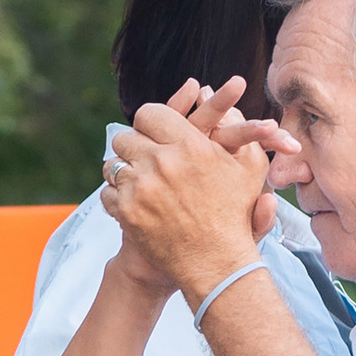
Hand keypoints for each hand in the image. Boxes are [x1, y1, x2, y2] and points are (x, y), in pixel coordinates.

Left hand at [103, 91, 267, 305]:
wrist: (216, 264)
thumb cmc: (235, 214)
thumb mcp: (248, 167)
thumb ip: (233, 125)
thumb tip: (204, 91)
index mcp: (191, 145)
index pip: (149, 113)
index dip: (149, 122)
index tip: (152, 133)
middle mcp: (163, 162)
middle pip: (126, 137)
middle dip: (133, 147)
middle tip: (142, 157)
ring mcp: (142, 188)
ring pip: (113, 164)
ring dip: (123, 172)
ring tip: (136, 180)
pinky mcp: (127, 212)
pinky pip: (107, 192)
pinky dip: (117, 198)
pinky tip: (133, 202)